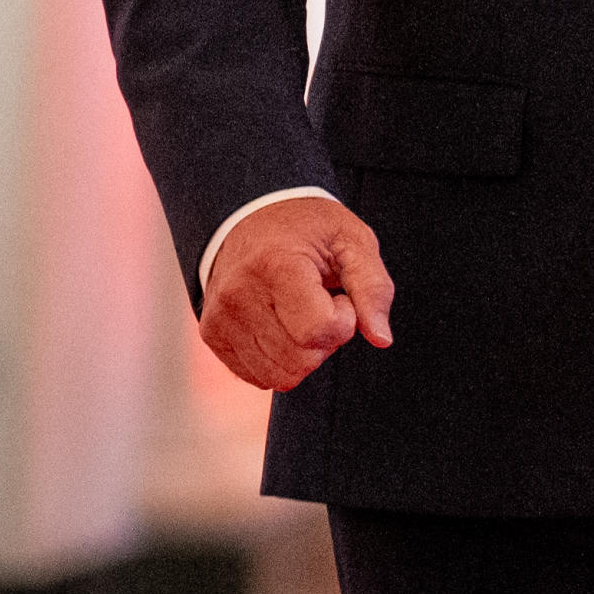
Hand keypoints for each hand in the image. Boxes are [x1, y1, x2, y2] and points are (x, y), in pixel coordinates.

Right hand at [200, 195, 396, 392]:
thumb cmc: (307, 228)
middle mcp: (239, 294)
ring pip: (280, 377)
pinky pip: (258, 378)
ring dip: (303, 354)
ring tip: (299, 315)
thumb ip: (373, 288)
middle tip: (320, 305)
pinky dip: (280, 361)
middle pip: (301, 360)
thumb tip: (381, 338)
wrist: (251, 216)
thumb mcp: (352, 241)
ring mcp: (220, 318)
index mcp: (275, 265)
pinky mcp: (212, 335)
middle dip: (325, 341)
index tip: (338, 295)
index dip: (344, 320)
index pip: (319, 330)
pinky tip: (281, 327)